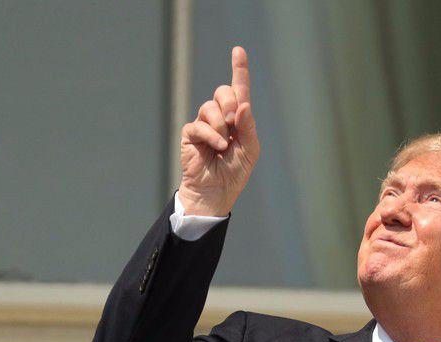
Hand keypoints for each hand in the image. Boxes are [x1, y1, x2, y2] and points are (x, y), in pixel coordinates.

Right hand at [178, 46, 260, 215]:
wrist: (216, 193)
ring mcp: (204, 124)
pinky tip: (217, 147)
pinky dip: (212, 135)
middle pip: (223, 92)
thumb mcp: (250, 149)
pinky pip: (200, 125)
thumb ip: (248, 126)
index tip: (238, 50)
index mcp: (238, 119)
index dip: (239, 69)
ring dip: (221, 125)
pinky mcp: (191, 134)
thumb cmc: (234, 172)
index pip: (239, 90)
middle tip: (233, 121)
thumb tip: (242, 105)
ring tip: (224, 144)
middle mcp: (220, 117)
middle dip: (229, 102)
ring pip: (210, 107)